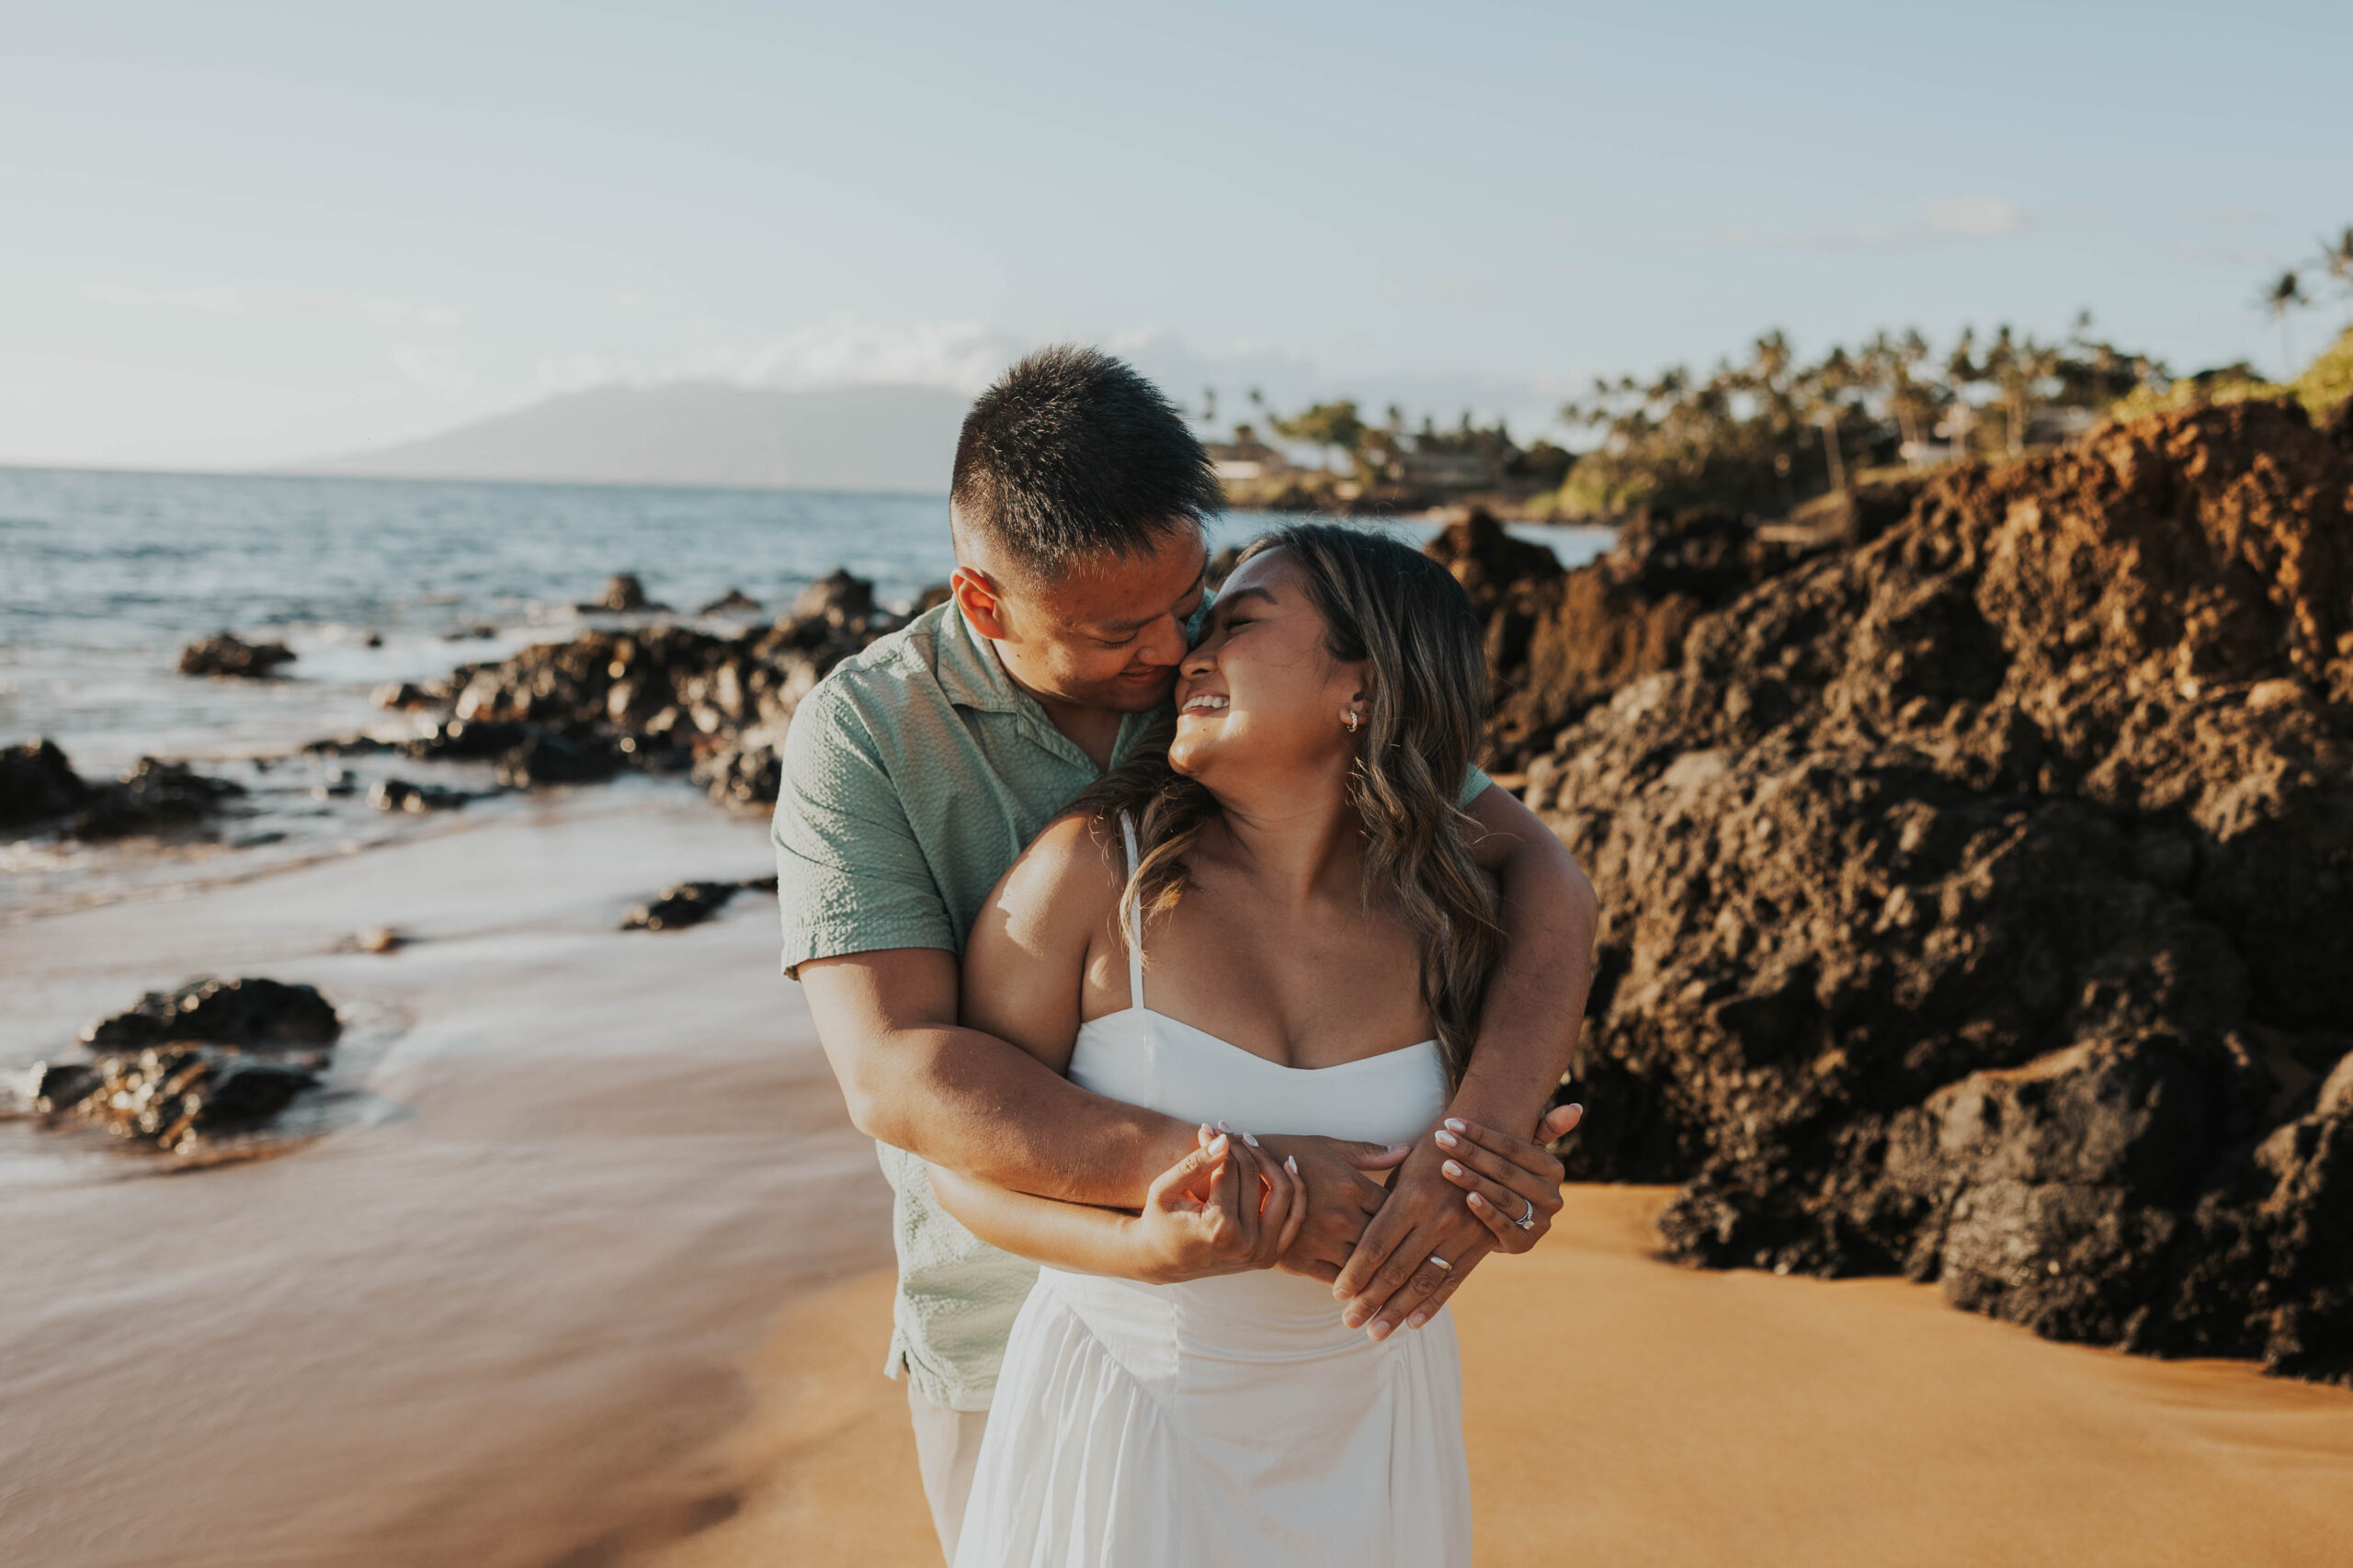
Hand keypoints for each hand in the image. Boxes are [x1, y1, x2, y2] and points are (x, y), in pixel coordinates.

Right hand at [1125, 1126, 1305, 1284]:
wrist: (1163, 1261)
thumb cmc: (1160, 1222)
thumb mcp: (1165, 1190)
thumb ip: (1195, 1164)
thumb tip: (1223, 1139)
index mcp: (1218, 1229)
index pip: (1231, 1171)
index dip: (1221, 1144)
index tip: (1211, 1126)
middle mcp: (1246, 1244)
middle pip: (1254, 1178)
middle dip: (1241, 1149)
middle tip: (1227, 1130)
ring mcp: (1262, 1253)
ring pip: (1284, 1195)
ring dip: (1271, 1163)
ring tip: (1252, 1143)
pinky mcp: (1271, 1256)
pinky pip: (1294, 1217)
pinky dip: (1296, 1190)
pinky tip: (1287, 1165)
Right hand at [1248, 1130, 1411, 1281]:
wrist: (1235, 1176)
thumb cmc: (1285, 1153)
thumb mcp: (1327, 1146)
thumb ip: (1369, 1153)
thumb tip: (1407, 1150)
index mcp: (1352, 1185)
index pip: (1397, 1208)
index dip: (1413, 1219)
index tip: (1424, 1227)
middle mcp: (1341, 1216)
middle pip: (1387, 1242)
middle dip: (1407, 1254)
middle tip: (1428, 1266)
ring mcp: (1321, 1241)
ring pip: (1365, 1268)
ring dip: (1385, 1279)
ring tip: (1406, 1290)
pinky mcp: (1300, 1261)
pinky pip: (1337, 1281)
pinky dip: (1355, 1290)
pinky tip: (1369, 1294)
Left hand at [1331, 1102, 1582, 1340]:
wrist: (1489, 1140)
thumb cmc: (1432, 1152)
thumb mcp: (1403, 1168)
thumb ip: (1380, 1205)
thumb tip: (1348, 1237)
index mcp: (1412, 1196)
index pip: (1375, 1245)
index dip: (1355, 1273)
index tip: (1338, 1295)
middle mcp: (1437, 1218)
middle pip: (1395, 1270)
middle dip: (1370, 1300)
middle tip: (1349, 1323)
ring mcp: (1462, 1234)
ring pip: (1423, 1282)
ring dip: (1397, 1311)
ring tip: (1376, 1332)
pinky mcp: (1479, 1244)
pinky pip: (1452, 1281)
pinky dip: (1432, 1304)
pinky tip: (1413, 1324)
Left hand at [1436, 1103, 1579, 1251]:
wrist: (1502, 1226)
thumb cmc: (1509, 1179)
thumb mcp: (1526, 1154)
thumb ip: (1547, 1129)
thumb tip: (1577, 1106)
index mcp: (1553, 1169)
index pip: (1513, 1147)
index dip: (1481, 1133)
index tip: (1451, 1122)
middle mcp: (1552, 1196)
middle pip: (1505, 1170)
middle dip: (1470, 1152)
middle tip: (1441, 1139)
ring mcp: (1541, 1222)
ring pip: (1502, 1196)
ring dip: (1472, 1179)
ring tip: (1445, 1166)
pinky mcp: (1524, 1244)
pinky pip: (1503, 1226)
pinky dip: (1486, 1211)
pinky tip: (1467, 1198)